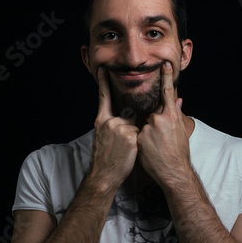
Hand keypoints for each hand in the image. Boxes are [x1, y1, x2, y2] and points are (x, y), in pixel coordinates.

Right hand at [91, 67, 138, 188]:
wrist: (105, 174)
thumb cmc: (106, 156)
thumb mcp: (103, 136)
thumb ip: (112, 123)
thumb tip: (126, 116)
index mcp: (101, 120)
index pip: (103, 97)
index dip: (104, 82)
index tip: (104, 68)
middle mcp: (109, 121)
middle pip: (127, 113)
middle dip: (129, 124)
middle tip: (121, 141)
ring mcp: (119, 128)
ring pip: (135, 124)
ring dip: (135, 135)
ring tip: (125, 149)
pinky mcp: (130, 135)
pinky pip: (140, 133)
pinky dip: (139, 141)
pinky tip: (130, 150)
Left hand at [137, 62, 190, 188]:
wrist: (174, 172)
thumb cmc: (179, 153)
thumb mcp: (181, 131)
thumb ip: (176, 114)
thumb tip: (178, 100)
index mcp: (172, 116)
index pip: (167, 93)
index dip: (166, 78)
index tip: (163, 65)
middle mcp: (159, 119)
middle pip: (151, 115)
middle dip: (154, 125)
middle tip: (162, 141)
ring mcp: (148, 128)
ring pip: (144, 125)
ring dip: (147, 134)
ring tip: (157, 148)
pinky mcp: (139, 137)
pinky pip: (137, 135)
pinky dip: (141, 142)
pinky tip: (150, 151)